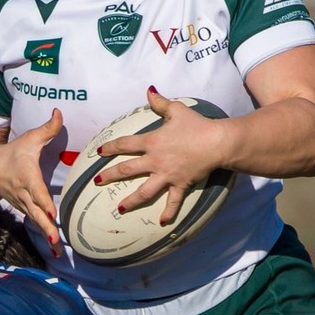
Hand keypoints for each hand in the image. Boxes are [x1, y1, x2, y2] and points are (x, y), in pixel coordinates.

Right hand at [0, 110, 63, 252]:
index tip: (52, 213)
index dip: (43, 203)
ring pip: (37, 223)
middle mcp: (25, 195)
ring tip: (58, 250)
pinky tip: (57, 249)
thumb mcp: (29, 139)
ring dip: (47, 237)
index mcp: (27, 178)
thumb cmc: (12, 154)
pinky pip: (37, 225)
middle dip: (46, 227)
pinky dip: (46, 237)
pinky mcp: (27, 211)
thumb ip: (48, 128)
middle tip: (55, 240)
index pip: (37, 192)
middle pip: (36, 213)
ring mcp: (25, 206)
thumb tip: (59, 112)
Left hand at [97, 88, 232, 223]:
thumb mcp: (177, 110)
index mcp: (152, 142)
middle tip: (97, 181)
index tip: (99, 152)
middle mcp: (155, 161)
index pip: (125, 144)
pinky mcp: (180, 184)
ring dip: (131, 201)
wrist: (216, 142)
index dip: (111, 147)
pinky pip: (173, 201)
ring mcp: (167, 175)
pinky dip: (168, 213)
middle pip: (127, 169)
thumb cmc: (196, 125)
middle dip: (110, 175)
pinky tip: (162, 223)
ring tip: (120, 209)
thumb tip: (149, 91)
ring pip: (144, 191)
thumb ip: (160, 102)